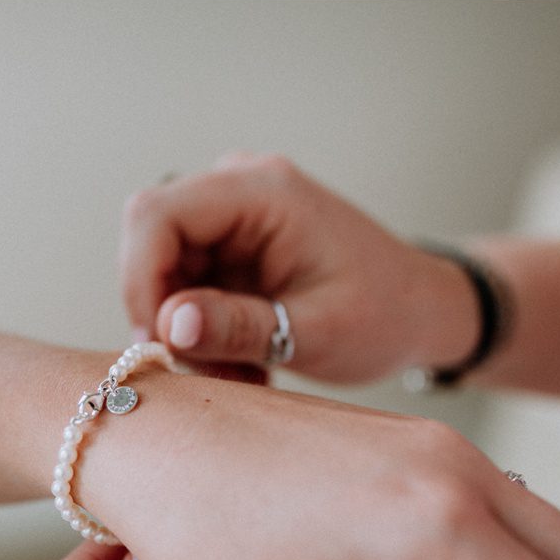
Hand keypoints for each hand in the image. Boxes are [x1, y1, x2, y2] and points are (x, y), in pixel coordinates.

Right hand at [120, 152, 479, 381]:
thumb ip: (239, 326)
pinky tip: (241, 358)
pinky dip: (200, 330)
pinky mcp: (226, 243)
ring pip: (160, 270)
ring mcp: (230, 214)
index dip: (139, 278)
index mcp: (263, 191)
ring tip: (239, 372)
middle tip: (205, 370)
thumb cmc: (384, 315)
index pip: (155, 214)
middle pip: (148, 241)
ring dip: (183, 331)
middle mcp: (238, 188)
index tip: (159, 343)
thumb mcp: (315, 332)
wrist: (421, 310)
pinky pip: (181, 284)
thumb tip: (167, 325)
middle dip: (163, 314)